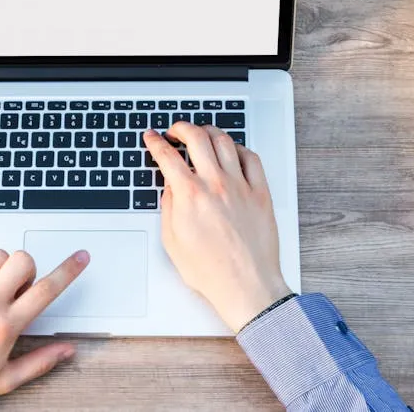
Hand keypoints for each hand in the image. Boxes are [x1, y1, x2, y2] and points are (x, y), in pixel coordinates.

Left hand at [0, 249, 89, 407]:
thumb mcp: (4, 380)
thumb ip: (40, 362)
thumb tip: (67, 350)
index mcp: (5, 327)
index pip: (46, 290)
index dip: (69, 270)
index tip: (80, 258)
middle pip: (22, 261)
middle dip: (27, 269)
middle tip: (17, 286)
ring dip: (1, 267)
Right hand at [144, 124, 290, 332]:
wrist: (246, 287)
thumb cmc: (211, 271)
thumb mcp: (172, 241)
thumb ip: (168, 207)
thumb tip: (170, 186)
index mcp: (190, 196)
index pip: (167, 156)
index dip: (155, 142)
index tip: (153, 137)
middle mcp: (216, 185)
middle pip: (196, 137)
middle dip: (181, 127)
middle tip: (175, 131)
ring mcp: (240, 186)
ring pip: (224, 141)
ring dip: (209, 131)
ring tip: (202, 133)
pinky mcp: (260, 193)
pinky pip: (251, 158)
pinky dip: (238, 148)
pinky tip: (232, 151)